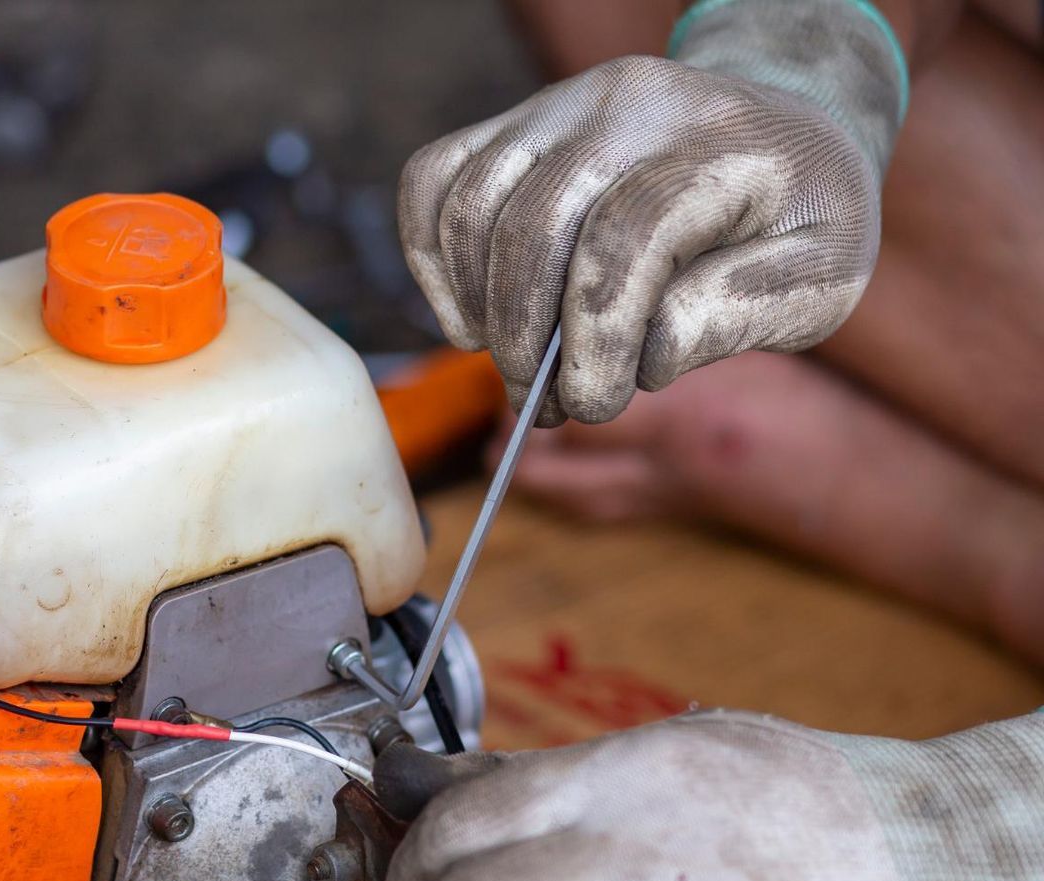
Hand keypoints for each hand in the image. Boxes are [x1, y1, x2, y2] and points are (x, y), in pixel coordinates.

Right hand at [399, 53, 884, 426]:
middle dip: (526, 339)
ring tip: (518, 368)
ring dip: (477, 311)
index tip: (592, 405)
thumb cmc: (793, 218)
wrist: (777, 130)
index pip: (628, 234)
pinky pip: (432, 183)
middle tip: (547, 405)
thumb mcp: (822, 277)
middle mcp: (631, 104)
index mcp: (723, 143)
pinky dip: (430, 261)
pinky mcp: (512, 124)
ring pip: (471, 208)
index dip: (596, 337)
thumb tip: (644, 354)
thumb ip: (740, 313)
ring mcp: (560, 105)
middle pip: (534, 224)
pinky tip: (470, 316)